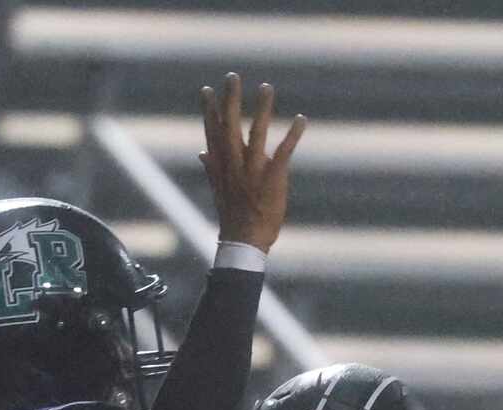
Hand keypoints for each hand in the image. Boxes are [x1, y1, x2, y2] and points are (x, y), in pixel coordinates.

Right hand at [199, 72, 304, 251]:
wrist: (245, 240)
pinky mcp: (273, 177)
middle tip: (232, 76)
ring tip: (266, 87)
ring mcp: (253, 170)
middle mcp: (235, 163)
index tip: (207, 90)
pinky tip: (301, 119)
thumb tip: (202, 153)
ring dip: (262, 109)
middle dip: (231, 100)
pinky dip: (293, 135)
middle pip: (230, 126)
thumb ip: (212, 167)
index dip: (209, 111)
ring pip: (257, 133)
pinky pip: (284, 152)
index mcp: (222, 165)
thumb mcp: (219, 190)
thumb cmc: (233, 216)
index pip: (212, 132)